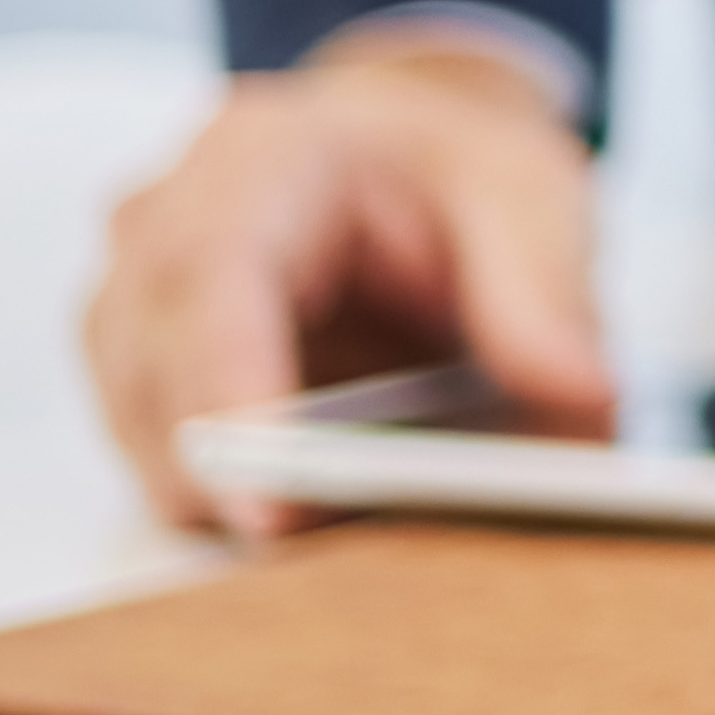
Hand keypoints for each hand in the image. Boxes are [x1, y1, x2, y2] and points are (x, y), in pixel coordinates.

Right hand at [85, 25, 606, 527]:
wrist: (403, 163)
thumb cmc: (452, 173)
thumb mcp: (530, 195)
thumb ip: (550, 291)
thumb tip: (583, 396)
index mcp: (254, 156)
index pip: (210, 278)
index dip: (232, 399)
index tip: (274, 509)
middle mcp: (159, 225)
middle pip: (154, 376)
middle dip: (236, 479)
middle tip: (342, 558)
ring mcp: (131, 305)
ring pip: (144, 439)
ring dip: (237, 501)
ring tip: (352, 533)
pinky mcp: (139, 378)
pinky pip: (165, 466)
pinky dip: (239, 503)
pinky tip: (322, 516)